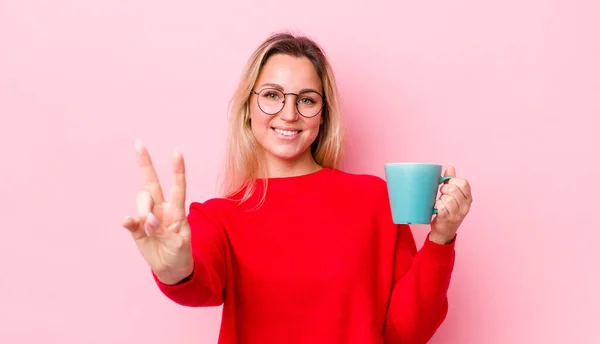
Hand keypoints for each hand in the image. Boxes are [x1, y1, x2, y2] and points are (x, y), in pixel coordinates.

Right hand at [121, 139, 192, 284]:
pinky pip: (130, 220)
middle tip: (138, 142)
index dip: (178, 170)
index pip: (178, 187)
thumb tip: (145, 220)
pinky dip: (129, 221)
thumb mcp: (178, 245)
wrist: (171, 270)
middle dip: (145, 163)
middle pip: (152, 183)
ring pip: (141, 200)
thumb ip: (163, 232)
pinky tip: (129, 222)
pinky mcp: (137, 229)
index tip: (177, 151)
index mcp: (177, 211)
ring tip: (148, 228)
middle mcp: (162, 209)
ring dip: (142, 209)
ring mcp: (148, 217)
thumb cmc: (180, 253)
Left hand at [429, 164, 472, 244]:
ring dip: (440, 199)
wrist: (444, 231)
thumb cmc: (447, 210)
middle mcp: (465, 206)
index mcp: (468, 198)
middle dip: (444, 189)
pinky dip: (437, 206)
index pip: (464, 183)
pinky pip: (441, 207)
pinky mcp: (448, 219)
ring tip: (439, 202)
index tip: (447, 185)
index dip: (453, 181)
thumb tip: (450, 165)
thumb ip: (451, 180)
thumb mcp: (452, 195)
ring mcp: (458, 214)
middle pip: (454, 190)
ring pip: (447, 199)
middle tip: (441, 194)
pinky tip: (436, 209)